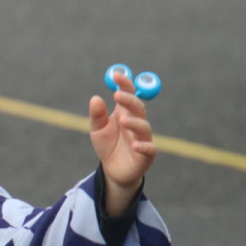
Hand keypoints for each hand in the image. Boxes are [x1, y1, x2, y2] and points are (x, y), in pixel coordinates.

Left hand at [88, 71, 157, 215]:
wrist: (112, 170)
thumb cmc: (107, 146)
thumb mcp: (97, 129)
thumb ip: (97, 115)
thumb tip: (95, 98)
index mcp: (125, 113)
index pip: (129, 94)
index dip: (125, 84)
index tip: (116, 74)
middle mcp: (136, 123)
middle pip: (138, 108)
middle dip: (129, 100)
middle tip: (117, 95)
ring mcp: (143, 139)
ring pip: (144, 127)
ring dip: (134, 123)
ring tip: (123, 120)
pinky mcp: (146, 155)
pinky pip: (149, 149)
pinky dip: (144, 146)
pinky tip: (135, 145)